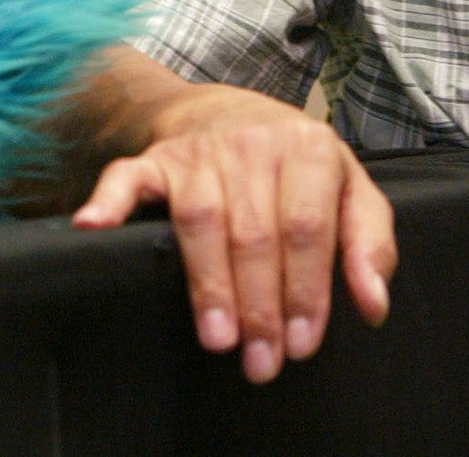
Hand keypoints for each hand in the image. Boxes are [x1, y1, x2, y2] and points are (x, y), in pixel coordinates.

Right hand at [71, 70, 396, 384]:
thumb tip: (373, 303)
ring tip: (218, 337)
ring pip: (201, 220)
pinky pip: (127, 178)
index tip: (302, 342)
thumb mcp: (350, 188)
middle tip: (260, 359)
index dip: (304, 289)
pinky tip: (96, 227)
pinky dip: (109, 203)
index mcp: (308, 148)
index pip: (306, 227)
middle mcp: (253, 144)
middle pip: (254, 232)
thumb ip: (370, 243)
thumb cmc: (296, 163)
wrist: (229, 108)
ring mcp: (200, 152)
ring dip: (208, 282)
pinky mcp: (156, 159)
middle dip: (259, 304)